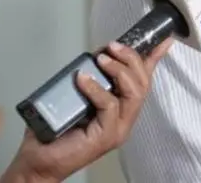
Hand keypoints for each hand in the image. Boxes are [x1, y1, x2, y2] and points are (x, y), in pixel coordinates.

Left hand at [4, 38, 174, 182]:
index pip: (143, 80)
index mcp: (122, 108)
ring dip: (119, 70)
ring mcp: (118, 129)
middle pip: (143, 83)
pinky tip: (82, 79)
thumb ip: (91, 79)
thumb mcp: (76, 96)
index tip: (162, 39)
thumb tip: (97, 55)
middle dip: (131, 59)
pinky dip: (97, 88)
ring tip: (102, 59)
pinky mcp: (106, 136)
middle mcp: (125, 119)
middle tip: (112, 47)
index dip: (153, 58)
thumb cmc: (54, 131)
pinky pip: (109, 105)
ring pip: (134, 93)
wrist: (38, 160)